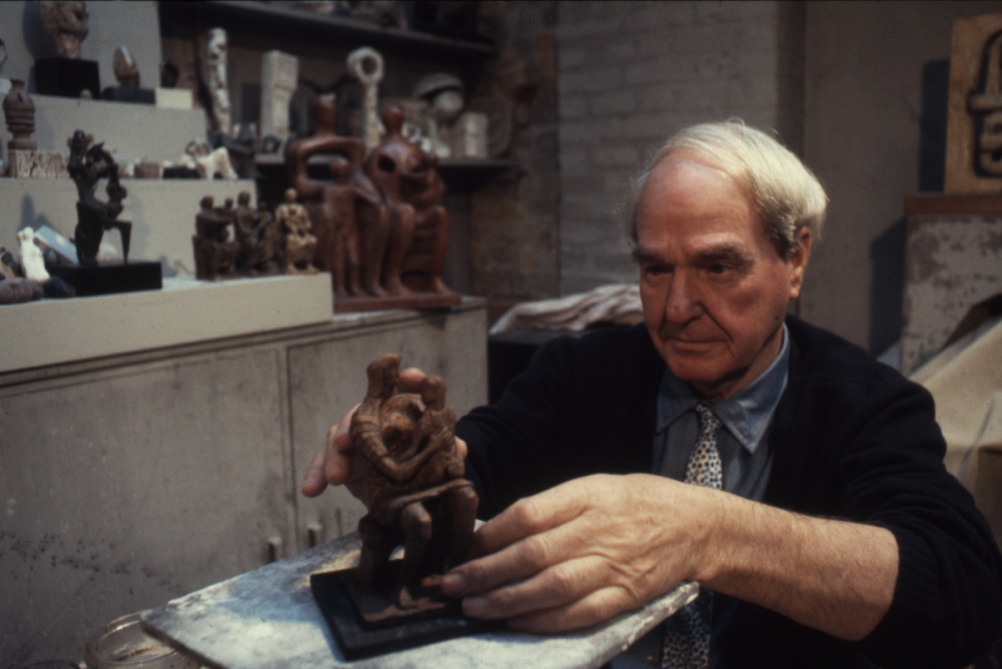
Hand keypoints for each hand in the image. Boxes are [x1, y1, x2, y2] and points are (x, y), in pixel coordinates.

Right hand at [300, 367, 467, 502]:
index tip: (409, 377)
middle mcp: (374, 417)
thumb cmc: (425, 460)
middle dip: (350, 424)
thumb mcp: (439, 456)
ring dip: (333, 456)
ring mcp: (355, 438)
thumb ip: (448, 451)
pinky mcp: (342, 460)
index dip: (408, 379)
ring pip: (336, 438)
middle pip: (359, 412)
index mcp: (400, 409)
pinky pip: (324, 463)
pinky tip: (312, 489)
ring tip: (336, 477)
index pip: (403, 386)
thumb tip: (461, 449)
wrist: (410, 486)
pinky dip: (317, 474)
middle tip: (345, 441)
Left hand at [440, 473, 719, 633]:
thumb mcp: (593, 486)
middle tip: (452, 584)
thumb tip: (497, 530)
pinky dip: (544, 621)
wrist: (693, 526)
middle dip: (486, 572)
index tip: (463, 546)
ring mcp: (612, 567)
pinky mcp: (625, 597)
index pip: (530, 514)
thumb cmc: (634, 501)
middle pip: (533, 554)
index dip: (492, 532)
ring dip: (507, 601)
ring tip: (474, 606)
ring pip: (551, 588)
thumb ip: (551, 507)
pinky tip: (516, 622)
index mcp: (587, 496)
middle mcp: (597, 531)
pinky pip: (579, 614)